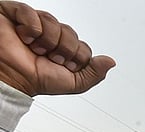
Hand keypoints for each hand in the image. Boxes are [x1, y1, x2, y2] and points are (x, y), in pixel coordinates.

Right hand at [0, 1, 114, 95]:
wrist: (10, 77)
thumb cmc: (34, 79)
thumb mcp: (72, 83)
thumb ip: (93, 74)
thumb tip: (111, 62)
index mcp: (63, 50)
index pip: (82, 45)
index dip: (77, 56)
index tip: (63, 65)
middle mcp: (49, 36)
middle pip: (70, 33)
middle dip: (64, 49)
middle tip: (49, 57)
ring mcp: (33, 24)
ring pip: (54, 22)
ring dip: (48, 40)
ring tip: (35, 49)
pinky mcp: (15, 14)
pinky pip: (31, 12)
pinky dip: (32, 27)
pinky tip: (25, 37)